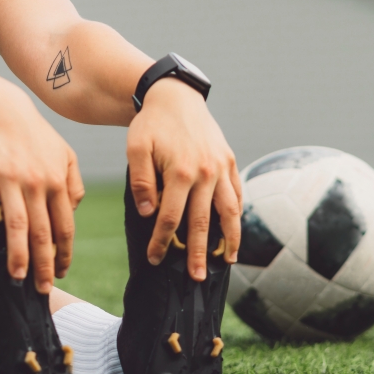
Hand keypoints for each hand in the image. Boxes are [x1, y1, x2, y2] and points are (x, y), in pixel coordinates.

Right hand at [0, 81, 84, 292]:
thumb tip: (75, 211)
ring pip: (17, 224)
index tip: (60, 273)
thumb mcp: (64, 153)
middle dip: (43, 264)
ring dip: (17, 253)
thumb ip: (73, 182)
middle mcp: (37, 182)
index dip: (63, 253)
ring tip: (16, 276)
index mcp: (58, 181)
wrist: (0, 108)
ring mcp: (11, 178)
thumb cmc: (33, 134)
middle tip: (41, 289)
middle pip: (42, 231)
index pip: (64, 225)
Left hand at [125, 77, 241, 280]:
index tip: (155, 260)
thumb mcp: (135, 148)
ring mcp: (221, 167)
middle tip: (196, 278)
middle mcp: (205, 173)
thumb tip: (150, 214)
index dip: (162, 242)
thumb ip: (142, 182)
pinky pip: (237, 193)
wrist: (175, 96)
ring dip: (229, 239)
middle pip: (202, 222)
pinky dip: (238, 214)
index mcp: (180, 172)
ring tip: (227, 261)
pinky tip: (234, 230)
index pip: (170, 218)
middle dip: (198, 253)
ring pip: (229, 211)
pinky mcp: (230, 161)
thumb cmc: (151, 124)